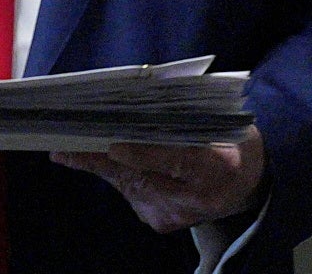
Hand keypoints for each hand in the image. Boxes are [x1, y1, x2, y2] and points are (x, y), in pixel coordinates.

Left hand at [52, 128, 264, 234]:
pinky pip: (131, 193)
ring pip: (129, 185)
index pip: (177, 161)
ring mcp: (177, 215)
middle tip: (64, 149)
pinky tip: (104, 158)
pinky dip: (118, 174)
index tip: (114, 146)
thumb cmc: (230, 140)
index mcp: (217, 168)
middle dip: (100, 160)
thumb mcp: (219, 121)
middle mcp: (196, 198)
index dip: (144, 154)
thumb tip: (146, 88)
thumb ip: (186, 112)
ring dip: (102, 164)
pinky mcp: (162, 222)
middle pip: (141, 177)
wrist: (247, 184)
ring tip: (68, 149)